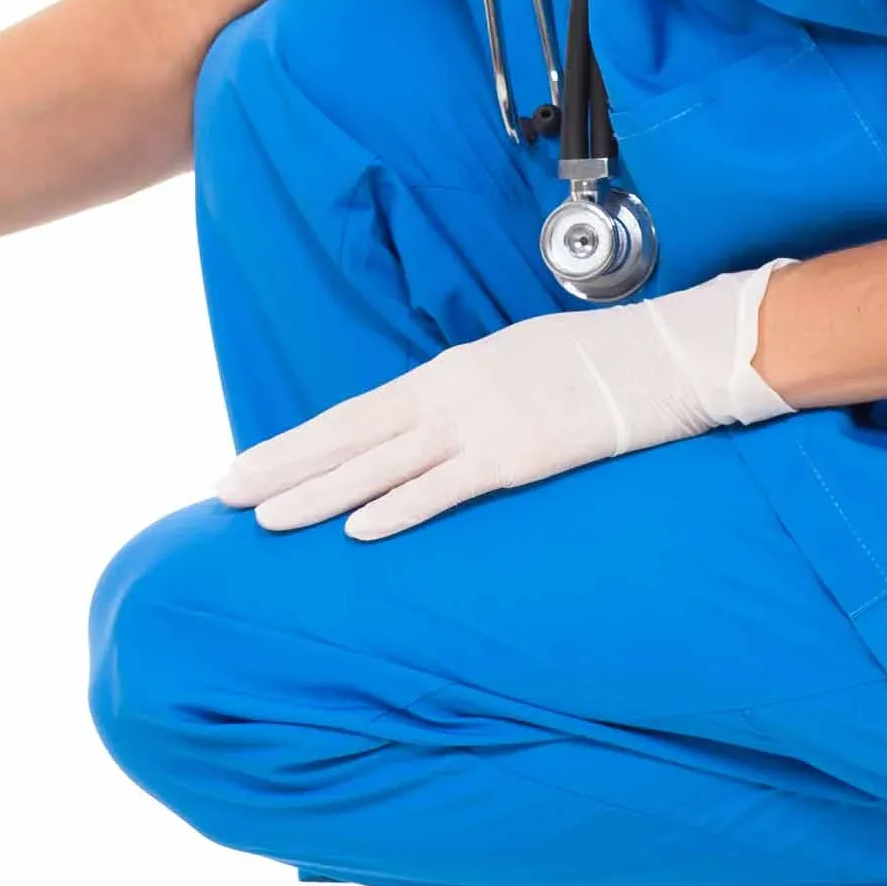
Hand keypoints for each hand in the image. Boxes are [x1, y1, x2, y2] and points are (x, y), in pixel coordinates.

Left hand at [214, 260, 797, 539]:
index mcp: (446, 374)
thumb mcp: (513, 370)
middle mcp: (450, 394)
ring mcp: (481, 423)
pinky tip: (359, 530)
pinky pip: (448, 488)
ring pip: (381, 465)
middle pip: (348, 436)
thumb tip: (427, 432)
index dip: (294, 443)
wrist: (664, 355)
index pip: (352, 414)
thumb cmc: (595, 365)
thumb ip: (465, 401)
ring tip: (265, 520)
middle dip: (282, 466)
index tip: (246, 464)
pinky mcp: (519, 456)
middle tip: (222, 494)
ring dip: (320, 494)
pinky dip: (401, 508)